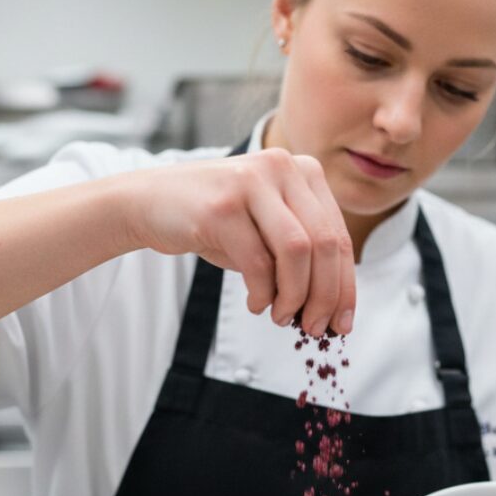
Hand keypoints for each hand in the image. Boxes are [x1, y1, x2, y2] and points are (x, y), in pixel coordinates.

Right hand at [125, 148, 355, 336]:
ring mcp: (250, 182)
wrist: (149, 202)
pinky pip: (257, 262)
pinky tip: (257, 305)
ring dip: (294, 296)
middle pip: (325, 244)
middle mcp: (281, 167)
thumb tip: (335, 308)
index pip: (339, 236)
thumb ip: (303, 253)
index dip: (346, 286)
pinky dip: (263, 293)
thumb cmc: (217, 222)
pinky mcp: (221, 206)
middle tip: (315, 328)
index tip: (343, 323)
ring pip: (297, 252)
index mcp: (303, 170)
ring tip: (282, 318)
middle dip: (325, 297)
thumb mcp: (268, 228)